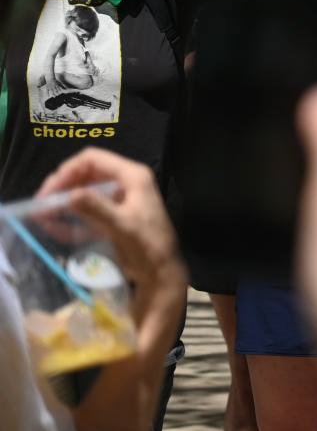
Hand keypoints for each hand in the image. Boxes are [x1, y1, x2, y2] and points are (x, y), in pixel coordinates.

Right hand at [35, 149, 185, 328]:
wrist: (161, 271)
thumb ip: (96, 209)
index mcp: (132, 176)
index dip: (68, 171)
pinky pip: (86, 210)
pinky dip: (70, 217)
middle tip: (40, 206)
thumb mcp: (121, 226)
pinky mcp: (112, 215)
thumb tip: (70, 195)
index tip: (49, 192)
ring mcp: (118, 198)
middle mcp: (125, 182)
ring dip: (62, 202)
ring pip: (83, 191)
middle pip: (85, 173)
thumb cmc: (147, 245)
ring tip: (42, 217)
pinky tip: (53, 228)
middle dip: (61, 187)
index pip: (93, 159)